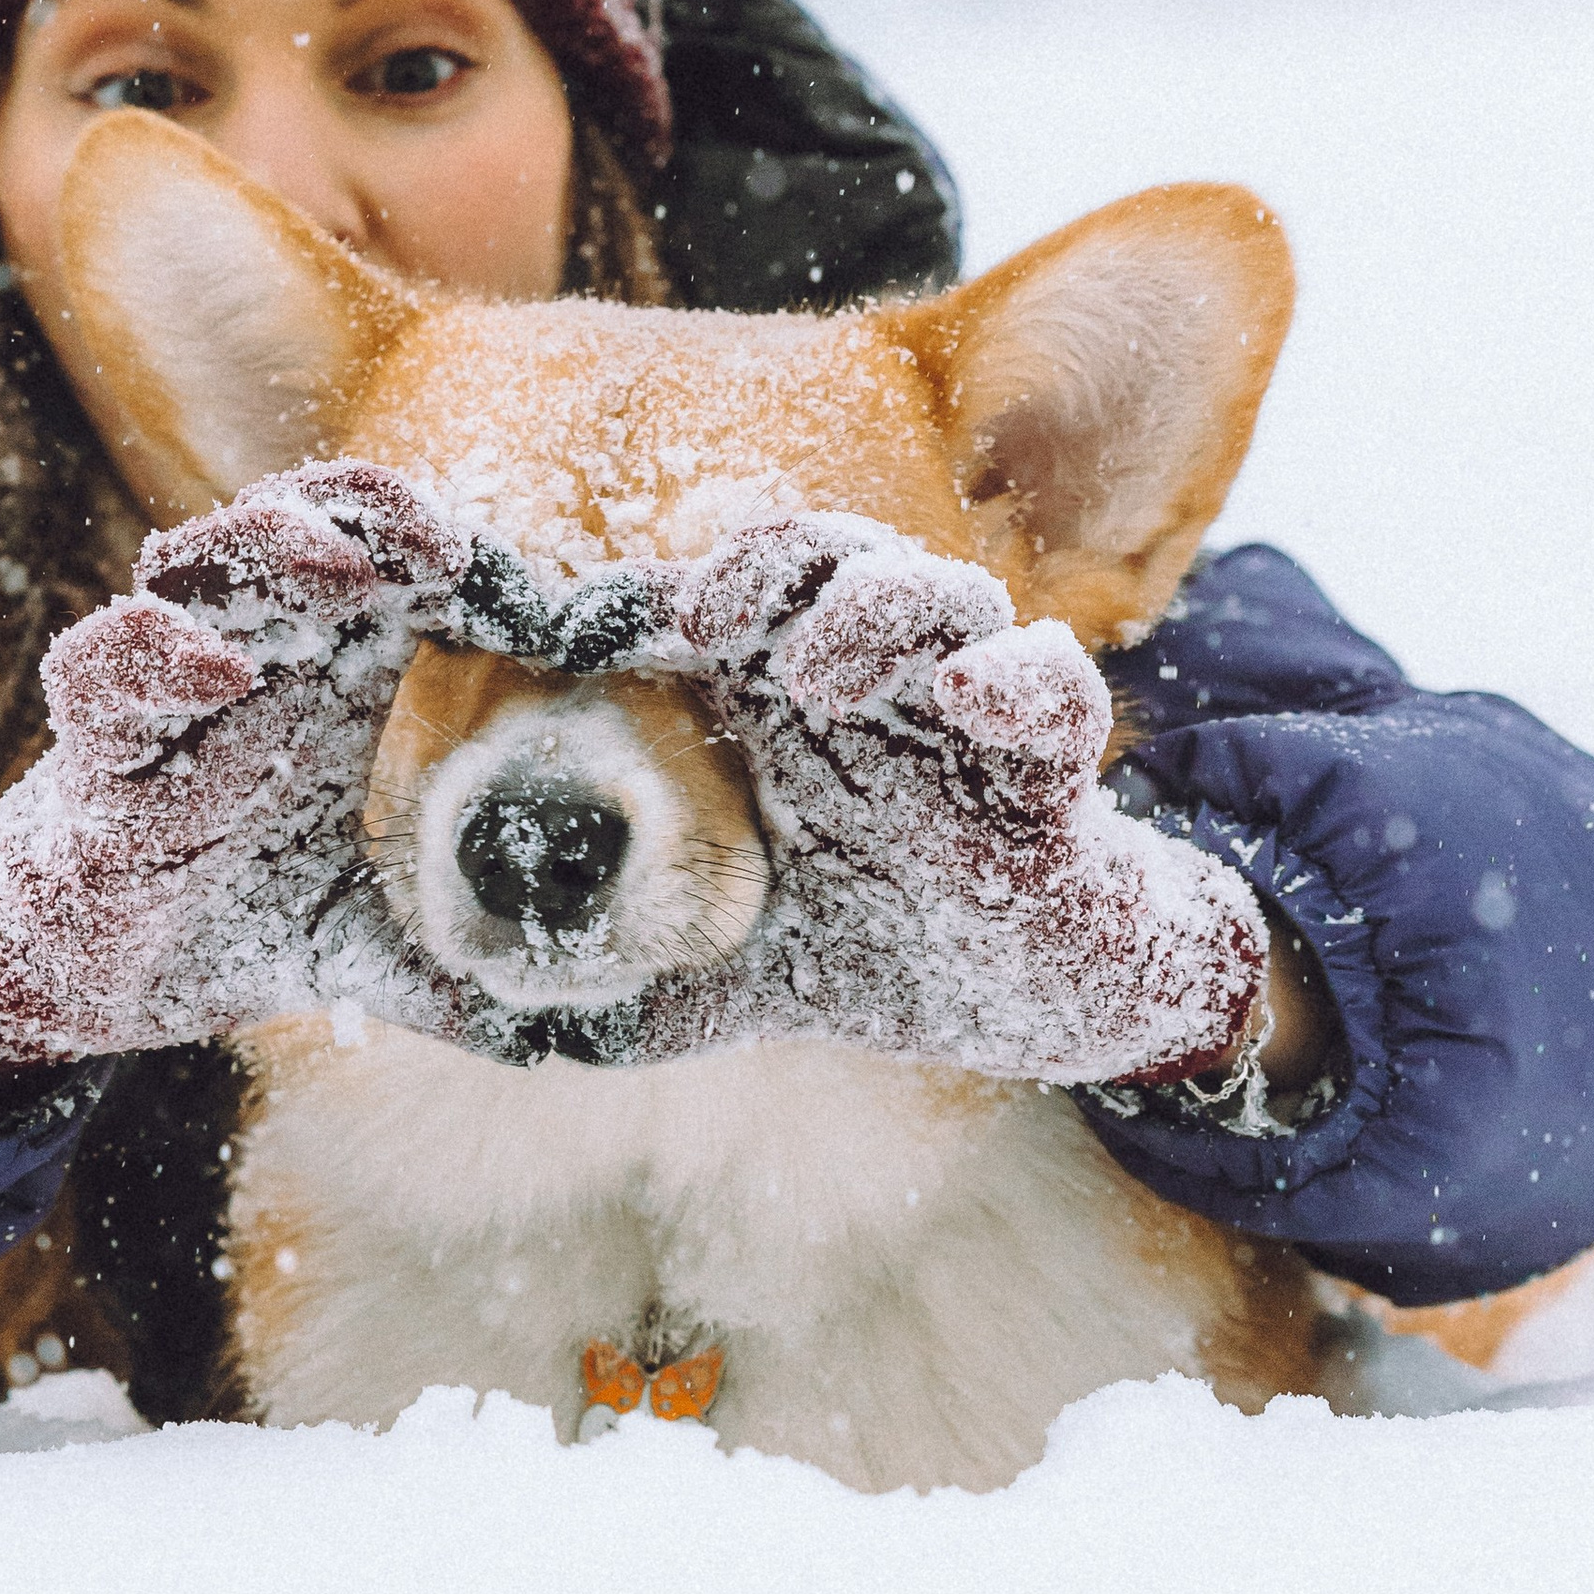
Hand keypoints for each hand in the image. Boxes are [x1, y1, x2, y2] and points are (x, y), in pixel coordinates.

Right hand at [0, 463, 483, 1106]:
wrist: (95, 973)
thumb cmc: (230, 922)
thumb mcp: (362, 952)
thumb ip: (456, 985)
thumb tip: (564, 1044)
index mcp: (326, 681)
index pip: (384, 564)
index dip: (444, 550)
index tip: (512, 589)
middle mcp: (249, 664)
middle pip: (298, 527)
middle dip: (369, 514)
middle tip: (442, 547)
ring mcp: (165, 693)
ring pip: (196, 562)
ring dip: (268, 545)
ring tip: (348, 571)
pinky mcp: (92, 747)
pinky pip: (100, 666)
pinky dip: (152, 649)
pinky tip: (223, 667)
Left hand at [632, 514, 1270, 1085]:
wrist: (1023, 997)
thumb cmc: (868, 951)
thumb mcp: (733, 977)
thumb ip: (643, 991)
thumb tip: (536, 1033)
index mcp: (781, 714)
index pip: (719, 606)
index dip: (654, 602)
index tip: (584, 634)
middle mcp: (871, 691)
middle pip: (826, 559)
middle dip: (766, 568)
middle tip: (708, 619)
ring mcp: (963, 718)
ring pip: (942, 594)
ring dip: (878, 605)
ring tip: (817, 672)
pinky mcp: (1049, 770)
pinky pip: (1057, 688)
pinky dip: (1020, 677)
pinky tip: (971, 694)